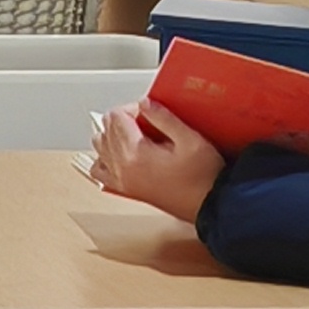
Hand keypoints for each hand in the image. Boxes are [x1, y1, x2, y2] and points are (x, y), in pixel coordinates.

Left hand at [86, 101, 225, 221]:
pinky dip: (106, 159)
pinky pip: (101, 172)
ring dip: (112, 137)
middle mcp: (122, 168)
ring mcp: (122, 181)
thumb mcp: (190, 139)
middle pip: (105, 130)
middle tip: (147, 121)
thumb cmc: (203, 176)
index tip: (150, 112)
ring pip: (99, 149)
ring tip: (135, 135)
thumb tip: (144, 103)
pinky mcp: (127, 190)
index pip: (116, 117)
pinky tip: (123, 154)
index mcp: (135, 153)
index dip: (133, 108)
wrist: (209, 205)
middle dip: (123, 120)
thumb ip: (164, 118)